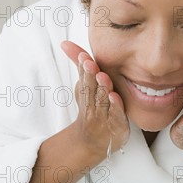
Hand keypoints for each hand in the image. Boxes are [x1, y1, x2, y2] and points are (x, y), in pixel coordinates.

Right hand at [60, 41, 129, 156]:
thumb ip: (79, 63)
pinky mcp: (116, 125)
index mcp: (86, 92)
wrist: (92, 140)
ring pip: (101, 101)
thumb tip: (65, 43)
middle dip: (90, 76)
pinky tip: (115, 97)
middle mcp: (92, 104)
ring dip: (101, 89)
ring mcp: (103, 116)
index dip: (83, 68)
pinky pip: (115, 116)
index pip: (84, 79)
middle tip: (90, 64)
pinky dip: (115, 108)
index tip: (84, 58)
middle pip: (90, 89)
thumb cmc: (91, 106)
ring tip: (103, 77)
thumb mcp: (83, 85)